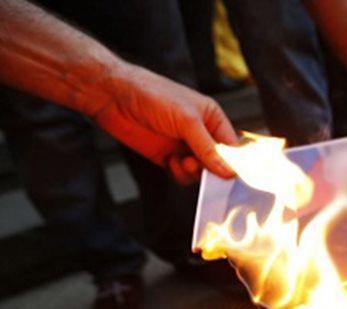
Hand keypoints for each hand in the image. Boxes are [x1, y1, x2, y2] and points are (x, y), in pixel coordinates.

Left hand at [94, 63, 237, 183]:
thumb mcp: (187, 120)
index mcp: (211, 118)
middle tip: (197, 164)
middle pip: (217, 162)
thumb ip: (208, 147)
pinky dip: (179, 173)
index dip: (231, 161)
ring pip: (200, 172)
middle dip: (210, 168)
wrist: (114, 98)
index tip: (229, 174)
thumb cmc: (152, 95)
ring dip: (192, 171)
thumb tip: (229, 170)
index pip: (231, 146)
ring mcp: (183, 146)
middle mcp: (200, 133)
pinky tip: (169, 161)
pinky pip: (183, 175)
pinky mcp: (168, 158)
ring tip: (181, 160)